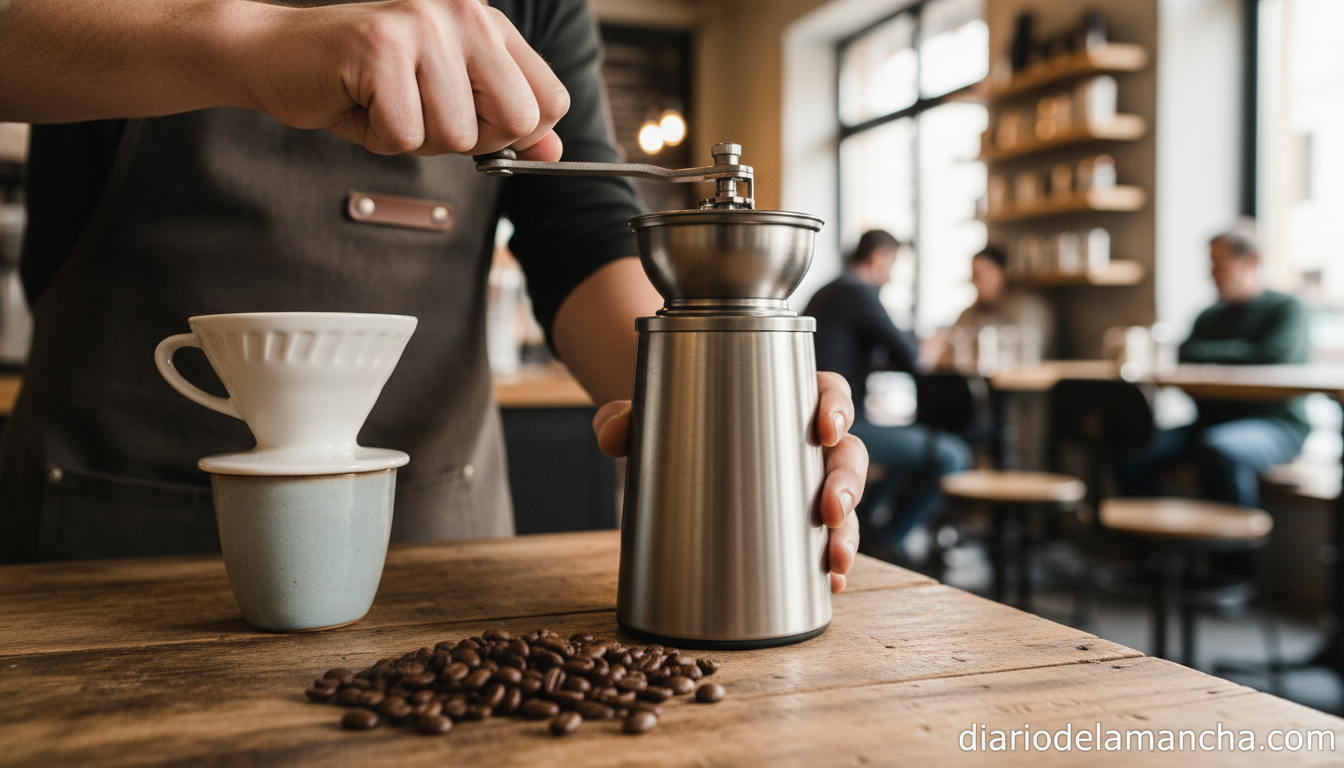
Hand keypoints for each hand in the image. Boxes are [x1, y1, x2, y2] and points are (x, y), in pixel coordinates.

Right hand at [245, 0, 568, 157]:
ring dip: (416, 138)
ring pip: (457, 134)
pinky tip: (361, 103)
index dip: (516, 134)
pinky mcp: (381, 47)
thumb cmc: (367, 82)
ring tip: (386, 103)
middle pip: (516, 120)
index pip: (550, 101)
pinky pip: (406, 135)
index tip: (475, 125)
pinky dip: (379, 137)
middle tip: (424, 116)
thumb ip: (503, 123)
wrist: (280, 55)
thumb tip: (554, 152)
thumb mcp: (448, 102)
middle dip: (469, 140)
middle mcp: (465, 14)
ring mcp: (423, 26)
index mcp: (488, 24)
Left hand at [592, 371, 866, 593]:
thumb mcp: (647, 412)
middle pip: (847, 454)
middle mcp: (804, 440)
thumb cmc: (671, 417)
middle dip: (847, 485)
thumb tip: (613, 433)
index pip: (829, 392)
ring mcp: (803, 482)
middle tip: (829, 511)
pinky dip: (831, 564)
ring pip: (846, 502)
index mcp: (784, 396)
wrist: (664, 444)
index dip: (837, 407)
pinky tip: (830, 586)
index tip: (825, 427)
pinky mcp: (793, 521)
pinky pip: (825, 539)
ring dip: (848, 532)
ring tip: (835, 562)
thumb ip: (624, 418)